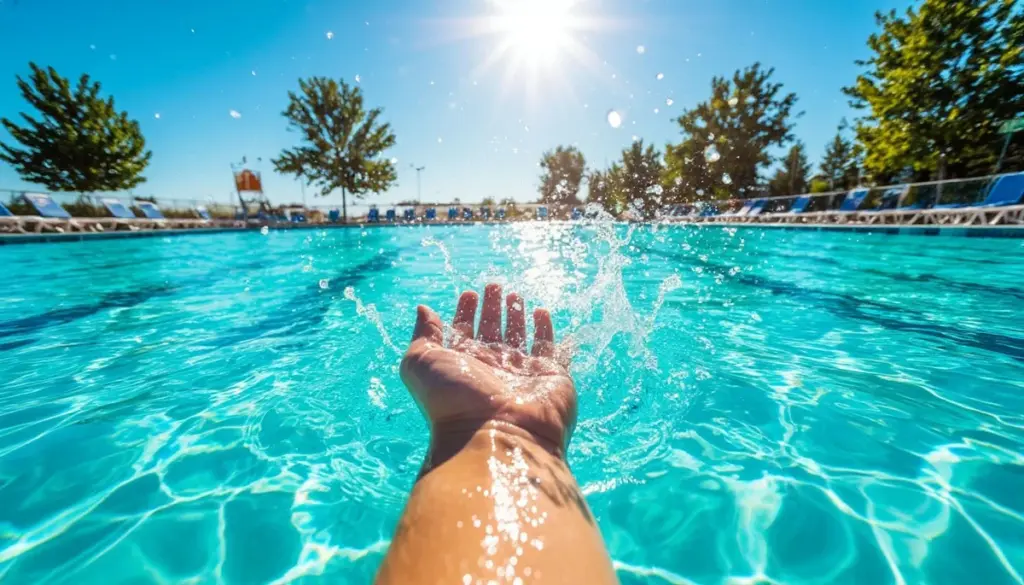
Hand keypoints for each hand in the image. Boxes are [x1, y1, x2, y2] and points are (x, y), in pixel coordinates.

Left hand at [400, 284, 576, 457]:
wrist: (496, 435)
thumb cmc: (453, 401)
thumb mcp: (421, 363)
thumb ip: (422, 334)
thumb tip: (422, 309)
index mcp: (462, 364)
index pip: (464, 332)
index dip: (465, 312)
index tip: (468, 293)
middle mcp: (492, 368)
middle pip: (492, 330)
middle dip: (491, 307)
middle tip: (493, 285)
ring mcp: (521, 372)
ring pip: (519, 335)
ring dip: (516, 314)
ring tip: (514, 294)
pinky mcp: (551, 376)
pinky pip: (550, 348)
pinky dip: (546, 330)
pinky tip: (541, 312)